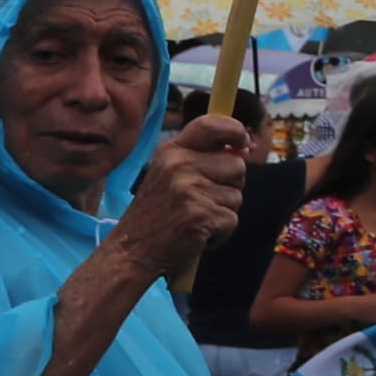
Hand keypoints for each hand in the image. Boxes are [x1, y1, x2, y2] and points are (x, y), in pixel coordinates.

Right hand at [107, 115, 250, 281]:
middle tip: (203, 202)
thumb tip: (243, 147)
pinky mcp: (200, 215)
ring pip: (236, 196)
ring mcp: (189, 190)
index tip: (244, 141)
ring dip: (223, 212)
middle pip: (237, 165)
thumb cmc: (155, 215)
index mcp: (171, 152)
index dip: (234, 129)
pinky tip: (197, 234)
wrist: (131, 251)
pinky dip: (220, 233)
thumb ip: (199, 158)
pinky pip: (232, 220)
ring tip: (195, 219)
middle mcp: (179, 165)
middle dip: (230, 186)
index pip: (210, 124)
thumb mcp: (167, 175)